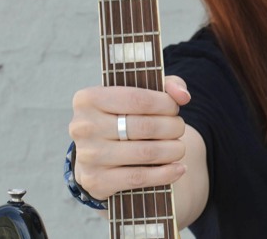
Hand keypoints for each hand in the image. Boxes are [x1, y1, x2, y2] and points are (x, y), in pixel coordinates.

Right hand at [69, 76, 190, 200]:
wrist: (98, 153)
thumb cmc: (123, 115)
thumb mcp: (139, 92)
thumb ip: (166, 85)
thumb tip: (183, 95)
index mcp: (89, 98)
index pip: (138, 99)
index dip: (165, 104)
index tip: (175, 108)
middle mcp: (83, 126)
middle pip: (144, 126)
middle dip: (172, 127)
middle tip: (179, 128)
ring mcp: (88, 156)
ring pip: (144, 153)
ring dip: (172, 150)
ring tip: (179, 147)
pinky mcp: (96, 181)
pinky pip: (138, 178)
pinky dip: (165, 174)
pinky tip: (178, 169)